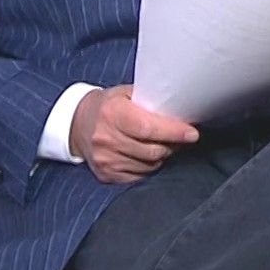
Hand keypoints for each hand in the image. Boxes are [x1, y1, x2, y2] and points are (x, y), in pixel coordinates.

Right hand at [70, 85, 199, 183]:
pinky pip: (140, 175)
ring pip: (149, 164)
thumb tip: (181, 108)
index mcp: (112, 113)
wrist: (77, 125)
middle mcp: (106, 138)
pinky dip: (150, 166)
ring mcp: (106, 159)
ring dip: (163, 155)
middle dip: (173, 144)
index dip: (173, 132)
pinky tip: (149, 155)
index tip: (192, 133)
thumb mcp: (125, 94)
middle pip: (152, 149)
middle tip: (182, 137)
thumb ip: (149, 100)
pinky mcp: (107, 175)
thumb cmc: (108, 106)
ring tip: (164, 144)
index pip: (148, 128)